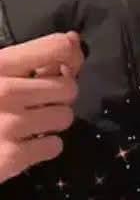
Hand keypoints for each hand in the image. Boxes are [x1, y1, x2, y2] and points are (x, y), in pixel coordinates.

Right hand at [0, 33, 83, 181]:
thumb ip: (29, 55)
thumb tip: (74, 40)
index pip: (57, 49)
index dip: (71, 56)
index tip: (66, 66)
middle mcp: (6, 91)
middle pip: (68, 87)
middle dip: (59, 94)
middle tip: (41, 100)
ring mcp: (10, 126)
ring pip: (65, 117)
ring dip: (53, 120)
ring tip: (32, 122)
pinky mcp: (11, 158)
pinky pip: (55, 146)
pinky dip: (45, 146)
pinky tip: (26, 143)